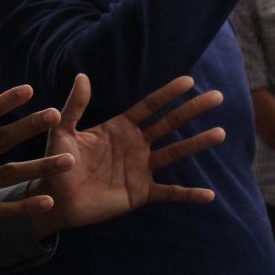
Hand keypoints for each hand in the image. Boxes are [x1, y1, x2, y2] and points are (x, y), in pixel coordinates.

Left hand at [29, 74, 225, 235]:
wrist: (55, 199)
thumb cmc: (56, 163)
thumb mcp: (63, 132)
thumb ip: (74, 106)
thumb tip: (83, 76)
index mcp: (120, 128)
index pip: (149, 107)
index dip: (167, 94)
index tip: (188, 81)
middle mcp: (135, 145)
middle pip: (169, 124)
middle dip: (191, 110)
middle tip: (217, 97)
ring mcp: (140, 169)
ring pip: (175, 153)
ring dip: (197, 144)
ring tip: (220, 132)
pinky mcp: (141, 193)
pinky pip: (170, 193)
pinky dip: (188, 194)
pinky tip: (209, 195)